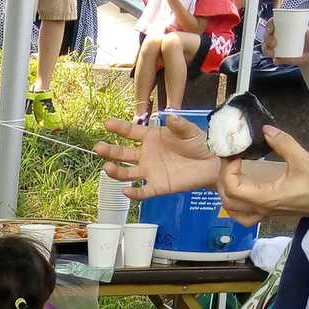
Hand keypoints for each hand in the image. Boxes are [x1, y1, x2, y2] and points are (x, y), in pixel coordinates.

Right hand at [95, 114, 218, 200]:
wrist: (211, 164)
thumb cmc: (199, 144)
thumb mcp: (190, 131)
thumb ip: (179, 125)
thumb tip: (169, 116)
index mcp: (151, 138)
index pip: (131, 132)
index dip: (119, 128)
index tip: (106, 123)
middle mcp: (147, 155)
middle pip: (123, 154)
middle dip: (110, 151)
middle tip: (98, 148)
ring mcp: (150, 171)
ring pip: (128, 173)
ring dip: (116, 171)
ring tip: (107, 168)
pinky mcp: (157, 187)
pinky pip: (142, 191)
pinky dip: (133, 192)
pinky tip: (125, 190)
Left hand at [217, 126, 308, 225]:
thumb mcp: (302, 159)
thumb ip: (283, 143)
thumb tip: (266, 129)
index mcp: (265, 198)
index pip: (232, 188)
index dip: (228, 170)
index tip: (235, 155)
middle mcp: (261, 208)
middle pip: (228, 200)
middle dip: (224, 179)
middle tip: (231, 161)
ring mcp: (265, 214)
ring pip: (234, 212)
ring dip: (227, 195)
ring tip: (232, 176)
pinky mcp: (270, 214)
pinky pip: (245, 216)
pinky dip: (236, 206)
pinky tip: (240, 193)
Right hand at [264, 24, 308, 65]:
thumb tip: (308, 31)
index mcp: (284, 27)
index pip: (273, 23)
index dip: (269, 24)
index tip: (271, 29)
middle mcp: (278, 36)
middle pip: (267, 35)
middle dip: (267, 39)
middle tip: (274, 43)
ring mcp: (276, 47)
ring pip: (266, 47)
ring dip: (267, 50)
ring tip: (274, 53)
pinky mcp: (278, 56)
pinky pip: (272, 58)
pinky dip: (274, 59)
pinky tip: (277, 59)